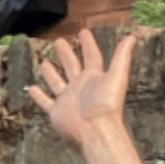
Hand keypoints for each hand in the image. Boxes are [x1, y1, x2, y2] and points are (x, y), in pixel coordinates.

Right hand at [23, 28, 139, 150]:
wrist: (95, 131)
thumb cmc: (107, 106)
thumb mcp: (117, 76)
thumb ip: (123, 56)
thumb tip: (132, 37)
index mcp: (94, 78)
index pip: (92, 56)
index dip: (88, 44)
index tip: (84, 32)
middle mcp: (81, 87)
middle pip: (72, 66)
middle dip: (66, 54)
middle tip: (59, 42)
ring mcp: (68, 100)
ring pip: (57, 83)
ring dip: (51, 74)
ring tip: (45, 64)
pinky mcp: (57, 112)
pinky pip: (45, 102)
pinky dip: (38, 96)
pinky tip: (32, 88)